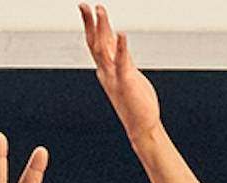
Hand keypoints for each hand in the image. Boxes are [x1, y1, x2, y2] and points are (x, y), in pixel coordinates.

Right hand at [80, 5, 161, 143]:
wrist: (142, 127)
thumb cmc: (137, 104)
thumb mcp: (128, 75)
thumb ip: (122, 60)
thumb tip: (119, 46)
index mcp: (107, 69)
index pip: (96, 43)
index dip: (92, 26)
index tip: (90, 9)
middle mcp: (107, 71)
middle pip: (94, 42)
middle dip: (89, 23)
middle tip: (83, 5)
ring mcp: (114, 77)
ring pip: (102, 48)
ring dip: (101, 28)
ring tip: (100, 11)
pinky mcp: (126, 83)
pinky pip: (121, 62)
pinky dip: (121, 47)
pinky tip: (121, 34)